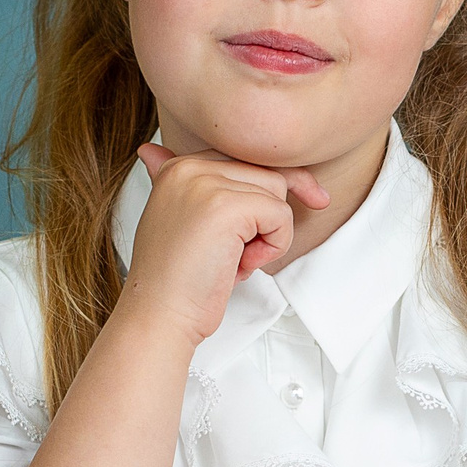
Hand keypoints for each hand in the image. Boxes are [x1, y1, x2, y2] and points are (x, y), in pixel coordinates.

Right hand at [115, 144, 329, 344]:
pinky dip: (273, 247)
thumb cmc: (174, 279)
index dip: (279, 186)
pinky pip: (280, 215)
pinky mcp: (227, 207)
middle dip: (270, 218)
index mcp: (178, 168)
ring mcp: (206, 184)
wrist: (160, 315)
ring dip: (269, 234)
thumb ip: (184, 186)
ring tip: (236, 260)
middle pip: (267, 174)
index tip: (315, 198)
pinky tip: (241, 266)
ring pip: (277, 192)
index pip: (246, 159)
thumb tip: (151, 151)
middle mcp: (189, 168)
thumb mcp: (177, 220)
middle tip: (243, 255)